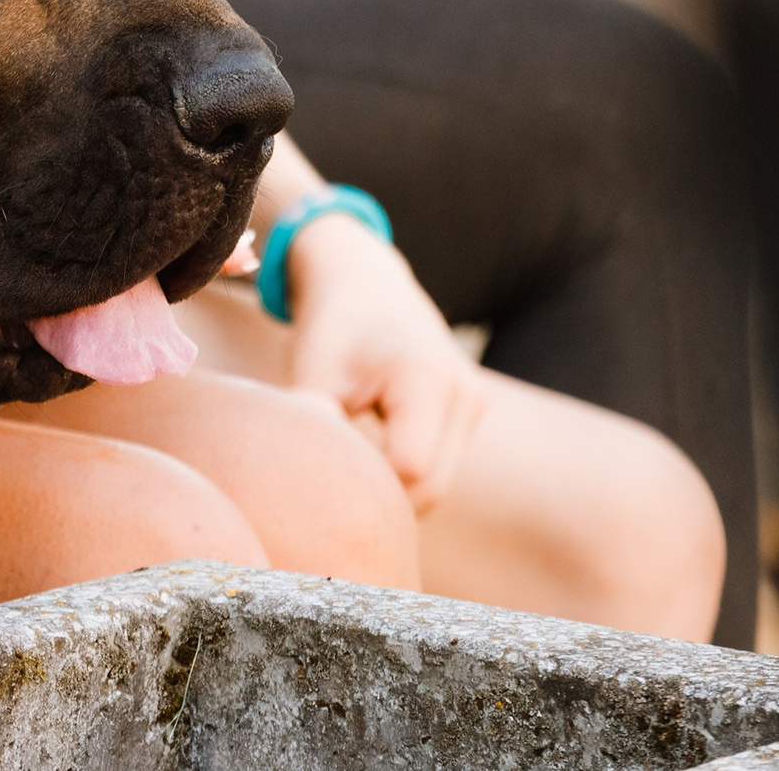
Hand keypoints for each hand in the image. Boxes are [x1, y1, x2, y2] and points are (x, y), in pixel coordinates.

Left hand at [280, 212, 485, 511]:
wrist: (363, 279)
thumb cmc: (331, 326)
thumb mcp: (313, 373)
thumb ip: (316, 428)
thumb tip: (304, 488)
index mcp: (428, 380)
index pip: (410, 473)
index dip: (366, 488)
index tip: (324, 476)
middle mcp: (464, 394)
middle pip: (431, 488)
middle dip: (380, 499)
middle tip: (328, 487)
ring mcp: (474, 403)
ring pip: (438, 484)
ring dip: (393, 488)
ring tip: (346, 464)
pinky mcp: (470, 410)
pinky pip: (440, 465)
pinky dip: (404, 473)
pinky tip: (368, 454)